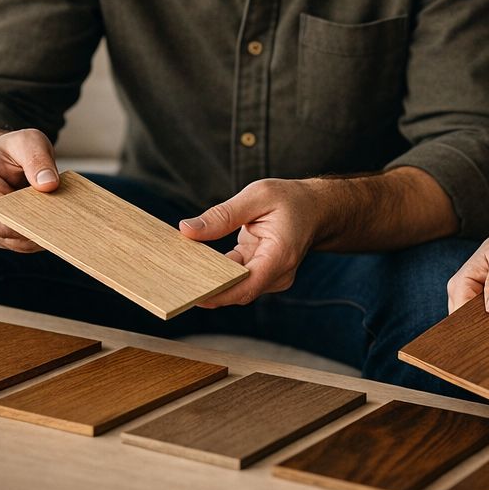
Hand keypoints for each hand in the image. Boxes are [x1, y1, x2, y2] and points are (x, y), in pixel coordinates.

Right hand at [0, 128, 59, 252]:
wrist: (1, 161)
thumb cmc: (13, 150)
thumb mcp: (28, 141)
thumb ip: (38, 159)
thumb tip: (49, 185)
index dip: (25, 222)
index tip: (52, 217)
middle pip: (9, 234)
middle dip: (38, 228)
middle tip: (68, 220)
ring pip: (17, 243)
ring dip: (41, 235)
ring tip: (64, 221)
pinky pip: (21, 244)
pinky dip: (39, 237)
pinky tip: (56, 226)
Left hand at [180, 178, 326, 306]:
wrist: (316, 208)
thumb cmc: (291, 199)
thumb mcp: (258, 195)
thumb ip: (223, 214)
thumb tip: (187, 230)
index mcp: (281, 255)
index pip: (246, 286)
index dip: (217, 293)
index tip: (189, 291)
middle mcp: (278, 273)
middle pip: (237, 291)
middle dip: (205, 286)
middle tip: (172, 279)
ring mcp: (270, 277)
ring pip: (234, 287)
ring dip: (209, 279)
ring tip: (178, 268)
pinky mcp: (260, 273)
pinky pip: (235, 278)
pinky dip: (216, 271)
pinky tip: (196, 262)